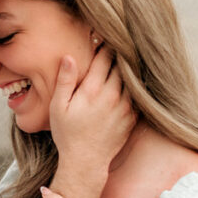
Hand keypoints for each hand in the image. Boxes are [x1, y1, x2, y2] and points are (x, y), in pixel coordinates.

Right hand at [49, 46, 135, 170]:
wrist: (86, 162)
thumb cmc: (68, 134)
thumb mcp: (58, 107)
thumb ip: (65, 80)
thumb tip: (69, 57)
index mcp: (93, 90)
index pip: (104, 58)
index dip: (105, 44)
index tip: (104, 35)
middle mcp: (112, 96)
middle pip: (121, 65)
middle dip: (120, 52)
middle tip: (119, 41)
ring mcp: (126, 107)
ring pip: (132, 78)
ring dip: (129, 68)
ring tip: (128, 57)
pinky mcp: (133, 117)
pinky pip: (138, 95)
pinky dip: (136, 85)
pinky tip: (133, 80)